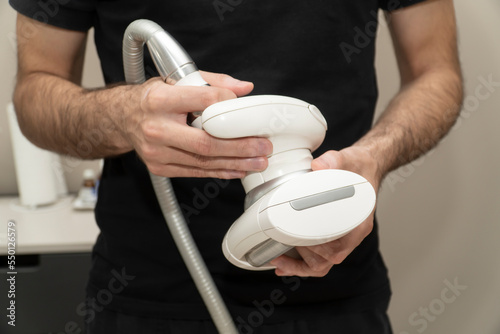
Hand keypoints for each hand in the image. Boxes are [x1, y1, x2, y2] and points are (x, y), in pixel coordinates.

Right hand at [119, 71, 272, 177]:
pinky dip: (220, 171)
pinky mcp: (160, 167)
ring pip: (203, 161)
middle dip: (240, 147)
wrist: (122, 119)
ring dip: (235, 163)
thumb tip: (244, 88)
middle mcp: (156, 128)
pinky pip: (196, 171)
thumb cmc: (152, 99)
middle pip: (206, 142)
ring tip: (258, 161)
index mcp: (160, 100)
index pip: (202, 100)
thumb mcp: (177, 80)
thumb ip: (212, 82)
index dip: (227, 104)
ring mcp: (157, 152)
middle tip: (263, 147)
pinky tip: (238, 169)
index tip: (245, 109)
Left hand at [270, 146, 380, 276]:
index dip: (315, 252)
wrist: (367, 166)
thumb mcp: (349, 159)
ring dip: (300, 265)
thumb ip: (334, 161)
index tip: (296, 246)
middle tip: (279, 257)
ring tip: (279, 261)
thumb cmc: (361, 168)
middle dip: (302, 263)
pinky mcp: (333, 233)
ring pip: (323, 262)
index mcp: (358, 222)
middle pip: (327, 261)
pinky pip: (320, 254)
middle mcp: (351, 233)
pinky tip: (287, 258)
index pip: (338, 249)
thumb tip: (318, 166)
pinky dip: (302, 260)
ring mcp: (343, 236)